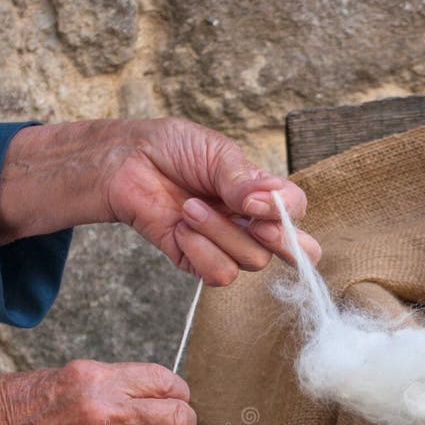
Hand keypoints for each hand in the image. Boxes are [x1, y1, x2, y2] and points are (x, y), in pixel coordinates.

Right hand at [0, 360, 195, 424]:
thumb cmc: (17, 405)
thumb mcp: (69, 374)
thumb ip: (115, 383)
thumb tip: (153, 394)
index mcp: (99, 380)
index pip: (166, 382)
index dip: (176, 389)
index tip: (172, 394)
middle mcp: (108, 416)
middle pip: (179, 419)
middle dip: (180, 418)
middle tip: (168, 420)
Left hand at [103, 117, 321, 284]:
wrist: (128, 162)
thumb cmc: (173, 150)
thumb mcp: (216, 153)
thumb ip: (244, 181)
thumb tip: (269, 204)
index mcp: (261, 194)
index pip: (296, 213)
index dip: (288, 214)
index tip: (259, 201)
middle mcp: (250, 223)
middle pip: (293, 253)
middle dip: (279, 241)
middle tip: (256, 224)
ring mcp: (226, 245)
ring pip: (251, 261)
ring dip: (220, 233)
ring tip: (190, 207)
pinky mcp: (198, 262)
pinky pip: (220, 274)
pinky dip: (201, 251)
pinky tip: (181, 229)